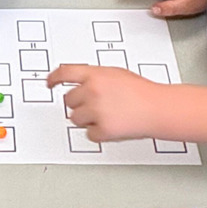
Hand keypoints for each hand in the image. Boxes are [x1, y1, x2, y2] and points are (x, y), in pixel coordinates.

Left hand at [47, 64, 162, 141]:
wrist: (157, 107)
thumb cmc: (140, 91)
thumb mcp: (114, 73)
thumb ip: (94, 76)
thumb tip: (79, 82)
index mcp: (94, 74)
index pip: (64, 73)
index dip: (53, 78)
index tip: (49, 82)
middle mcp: (92, 91)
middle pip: (68, 100)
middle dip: (78, 103)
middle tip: (94, 105)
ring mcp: (96, 110)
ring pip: (75, 119)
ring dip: (86, 119)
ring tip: (105, 115)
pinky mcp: (102, 130)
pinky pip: (89, 134)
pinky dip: (98, 133)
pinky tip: (111, 125)